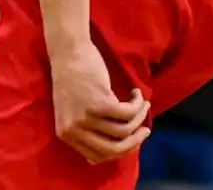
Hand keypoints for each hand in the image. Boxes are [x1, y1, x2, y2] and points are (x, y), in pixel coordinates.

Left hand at [50, 41, 149, 163]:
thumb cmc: (71, 77)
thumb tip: (94, 161)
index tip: (132, 140)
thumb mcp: (70, 111)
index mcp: (66, 134)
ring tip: (144, 105)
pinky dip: (137, 105)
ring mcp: (87, 117)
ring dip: (139, 117)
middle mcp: (75, 130)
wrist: (67, 50)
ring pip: (125, 130)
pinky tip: (136, 94)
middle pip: (114, 149)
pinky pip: (128, 113)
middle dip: (135, 141)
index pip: (99, 155)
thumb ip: (81, 133)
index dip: (120, 149)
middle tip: (146, 130)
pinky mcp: (101, 102)